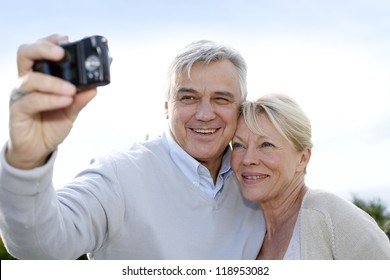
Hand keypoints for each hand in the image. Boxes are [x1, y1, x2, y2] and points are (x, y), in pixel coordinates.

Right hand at [6, 34, 96, 168]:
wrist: (39, 149)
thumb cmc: (52, 125)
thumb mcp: (72, 110)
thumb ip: (81, 98)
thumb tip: (96, 86)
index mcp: (40, 76)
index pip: (39, 51)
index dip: (49, 41)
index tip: (66, 38)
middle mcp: (27, 81)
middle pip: (26, 54)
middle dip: (43, 48)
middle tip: (61, 54)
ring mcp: (20, 95)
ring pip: (31, 78)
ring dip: (53, 82)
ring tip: (71, 89)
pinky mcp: (17, 110)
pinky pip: (32, 100)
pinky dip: (50, 99)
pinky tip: (65, 100)